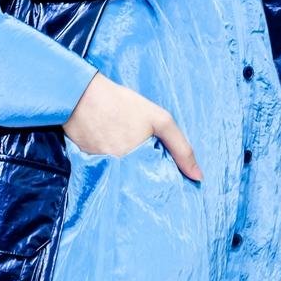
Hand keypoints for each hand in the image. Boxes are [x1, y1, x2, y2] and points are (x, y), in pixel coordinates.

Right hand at [63, 71, 202, 181]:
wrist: (81, 95)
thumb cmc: (122, 103)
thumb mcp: (159, 119)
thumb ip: (181, 148)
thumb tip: (198, 177)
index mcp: (138, 164)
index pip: (155, 185)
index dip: (161, 182)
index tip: (167, 181)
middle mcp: (119, 172)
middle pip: (137, 183)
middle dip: (143, 176)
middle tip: (141, 157)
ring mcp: (101, 169)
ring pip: (120, 178)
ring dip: (126, 171)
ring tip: (124, 148)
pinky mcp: (87, 165)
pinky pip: (103, 171)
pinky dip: (109, 164)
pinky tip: (109, 146)